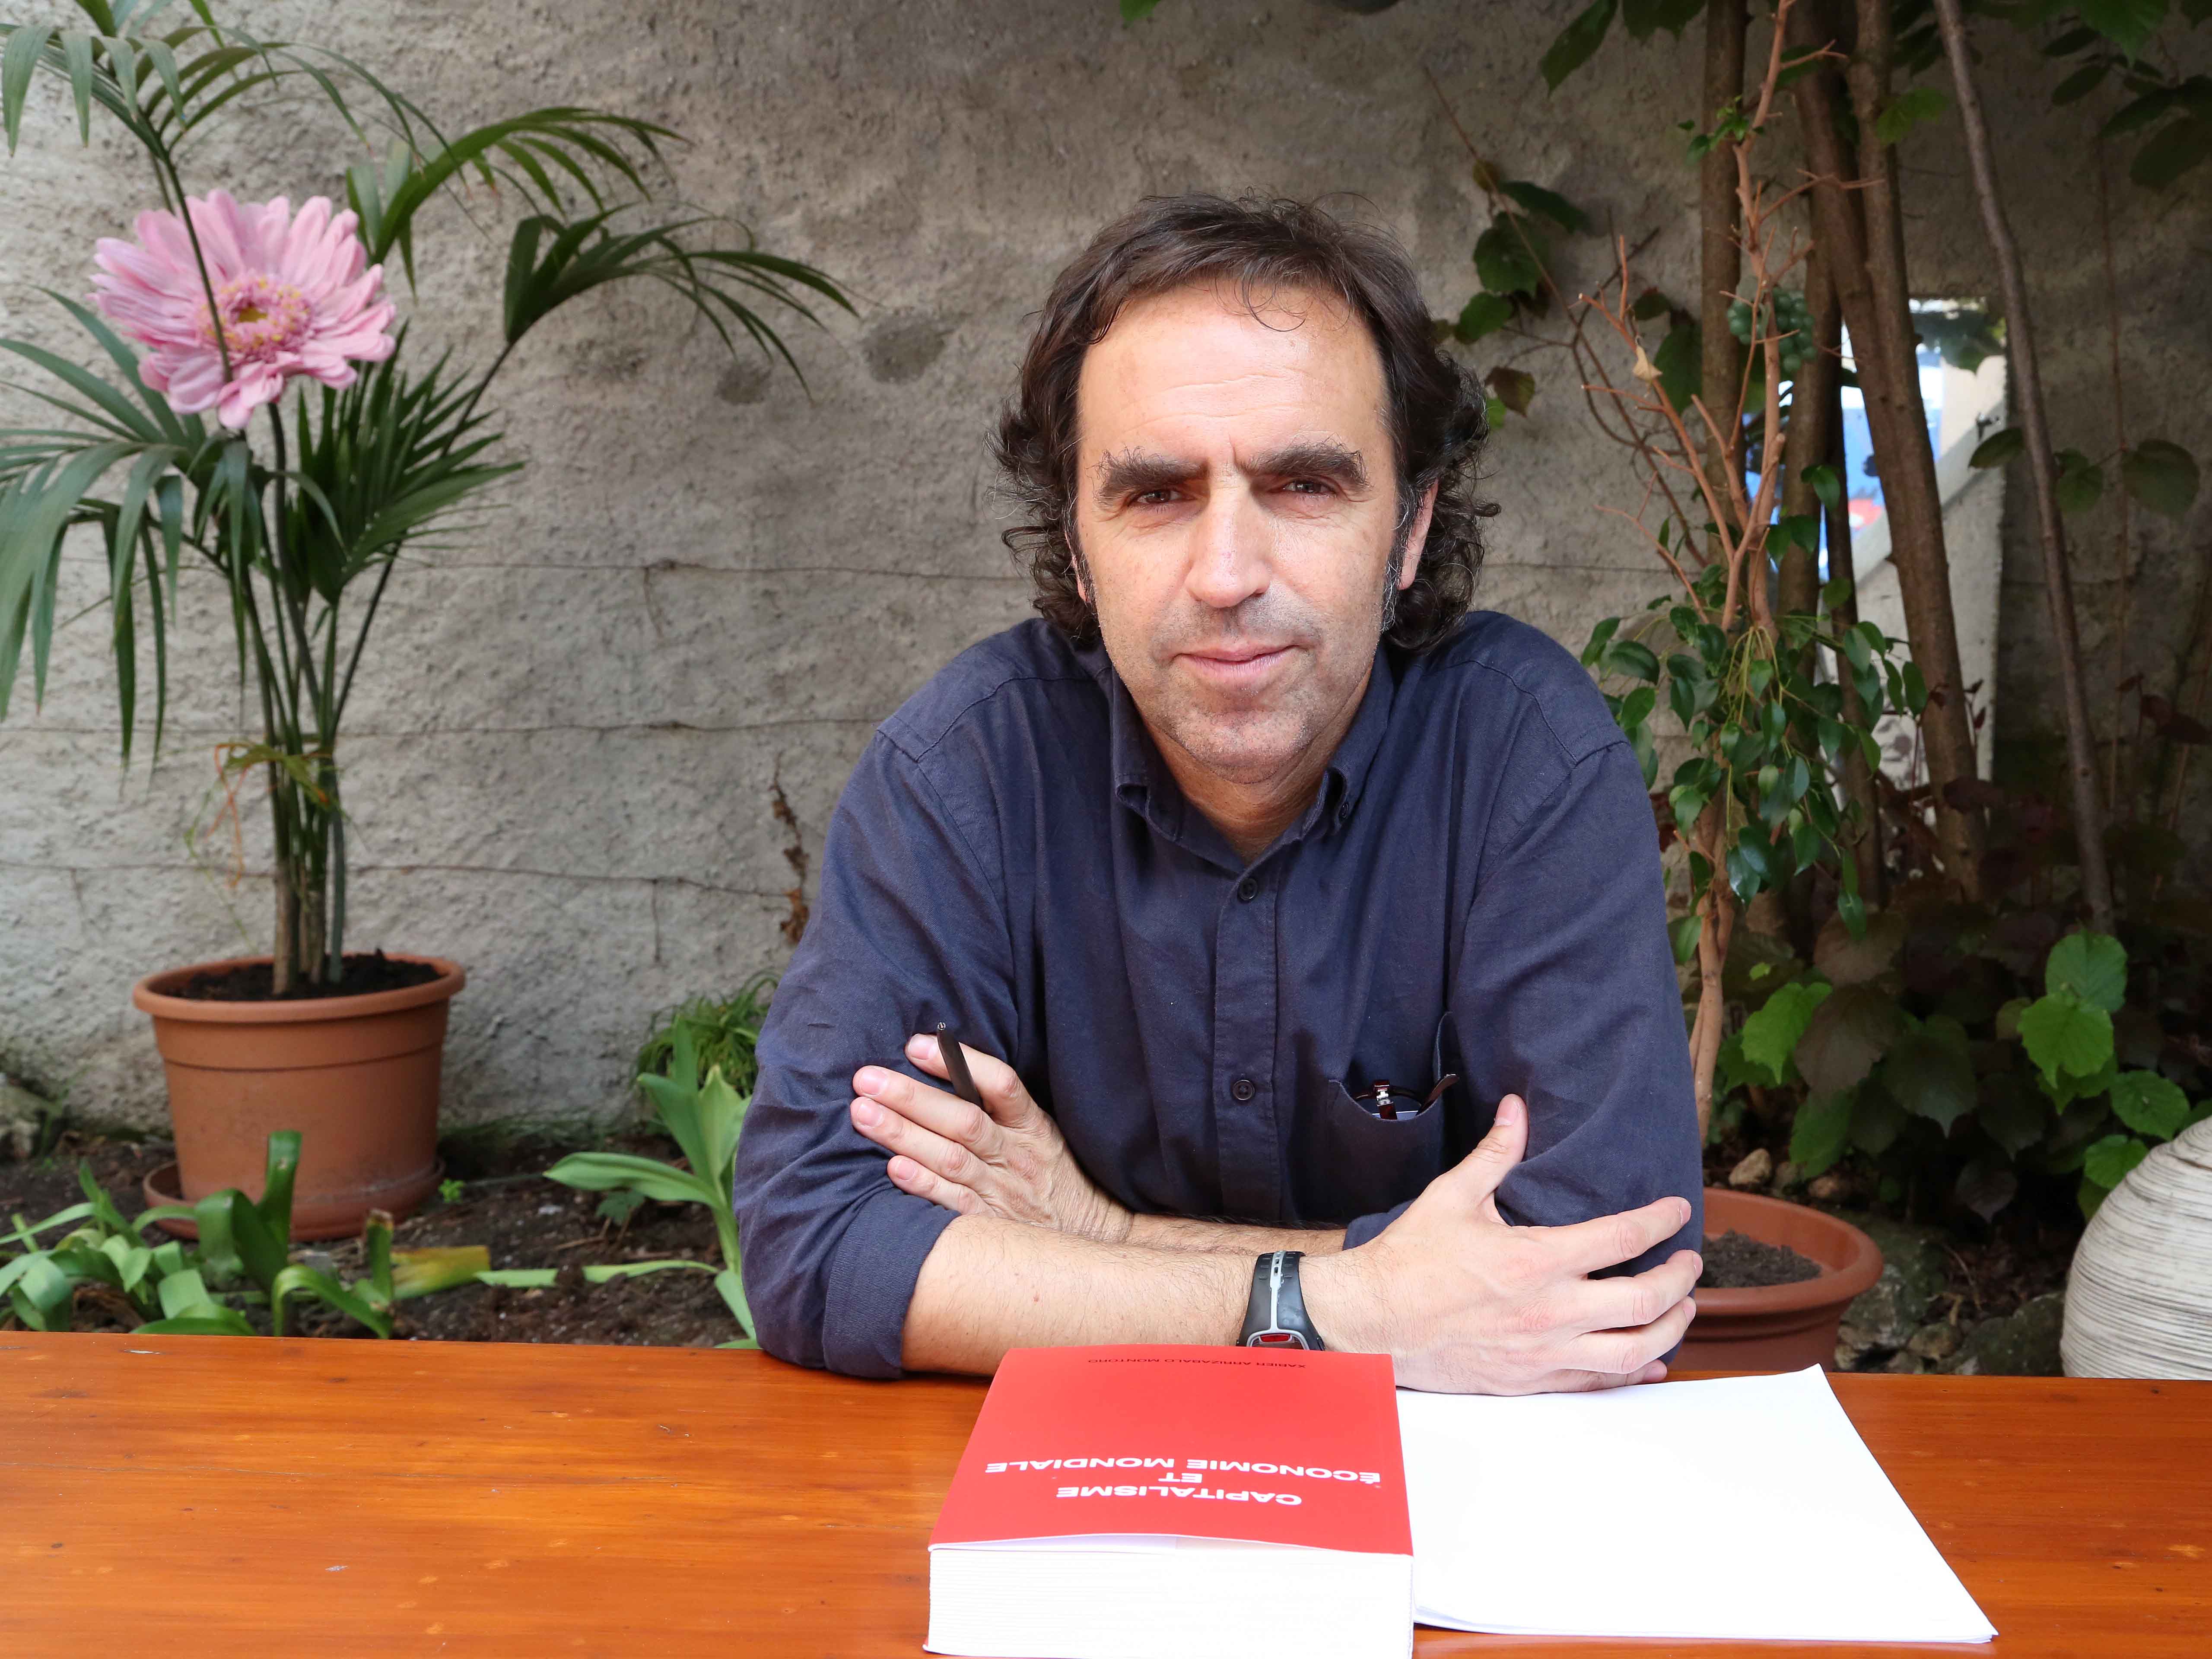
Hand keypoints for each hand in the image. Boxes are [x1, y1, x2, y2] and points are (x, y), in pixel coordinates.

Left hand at [849, 1033, 1134, 1244]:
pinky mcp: (989, 1225)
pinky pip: (954, 1203)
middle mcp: (1016, 1156)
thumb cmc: (1051, 1175)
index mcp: (1032, 1125)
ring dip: (903, 1135)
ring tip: (863, 1114)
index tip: (915, 1045)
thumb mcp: (1040, 1132)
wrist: (1090, 1237)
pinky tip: (893, 1168)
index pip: (1000, 1084)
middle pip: (963, 1120)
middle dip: (911, 1097)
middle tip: (866, 1079)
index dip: (957, 1062)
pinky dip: (924, 1186)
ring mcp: (1003, 1193)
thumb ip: (999, 1105)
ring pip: (950, 1159)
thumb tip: (944, 1063)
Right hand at [1303, 1093, 1700, 1393]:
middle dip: (1679, 1280)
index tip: (1678, 1210)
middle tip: (1689, 1262)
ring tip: (1682, 1308)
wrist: (1374, 1323)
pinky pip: (1600, 1382)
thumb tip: (1515, 1108)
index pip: (1623, 1237)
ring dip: (1670, 1328)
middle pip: (1645, 1301)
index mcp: (1537, 1260)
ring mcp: (1546, 1352)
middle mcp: (1552, 1311)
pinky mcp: (1533, 1379)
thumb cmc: (1411, 1259)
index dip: (1661, 1220)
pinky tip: (1650, 1362)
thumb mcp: (1453, 1196)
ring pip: (1634, 1349)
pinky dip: (1634, 1372)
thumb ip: (1495, 1153)